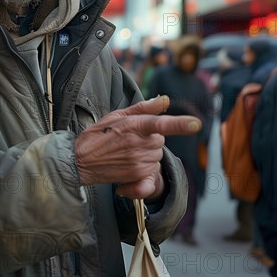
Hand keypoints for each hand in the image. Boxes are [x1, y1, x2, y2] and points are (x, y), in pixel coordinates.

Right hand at [75, 95, 200, 199]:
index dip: (179, 124)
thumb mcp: (117, 115)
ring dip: (147, 154)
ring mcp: (138, 161)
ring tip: (126, 152)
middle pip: (161, 140)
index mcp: (134, 125)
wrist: (80, 160)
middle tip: (129, 139)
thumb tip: (165, 100)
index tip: (196, 124)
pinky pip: (153, 174)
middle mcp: (138, 144)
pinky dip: (146, 174)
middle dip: (150, 139)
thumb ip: (144, 108)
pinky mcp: (137, 176)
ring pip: (157, 156)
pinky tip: (133, 171)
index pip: (160, 124)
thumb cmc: (98, 134)